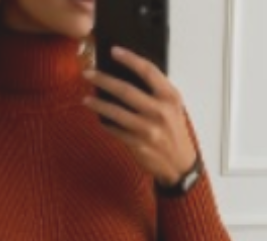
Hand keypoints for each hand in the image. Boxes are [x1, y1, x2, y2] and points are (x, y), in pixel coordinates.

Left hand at [81, 45, 197, 185]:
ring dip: (98, 104)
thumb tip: (128, 76)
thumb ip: (156, 92)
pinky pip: (116, 131)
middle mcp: (159, 111)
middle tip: (88, 73)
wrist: (180, 164)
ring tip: (86, 99)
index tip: (114, 51)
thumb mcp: (173, 107)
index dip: (129, 58)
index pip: (148, 70)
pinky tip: (99, 119)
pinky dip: (106, 124)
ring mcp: (148, 129)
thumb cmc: (174, 131)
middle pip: (126, 90)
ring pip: (116, 112)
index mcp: (170, 97)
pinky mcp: (138, 144)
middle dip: (104, 80)